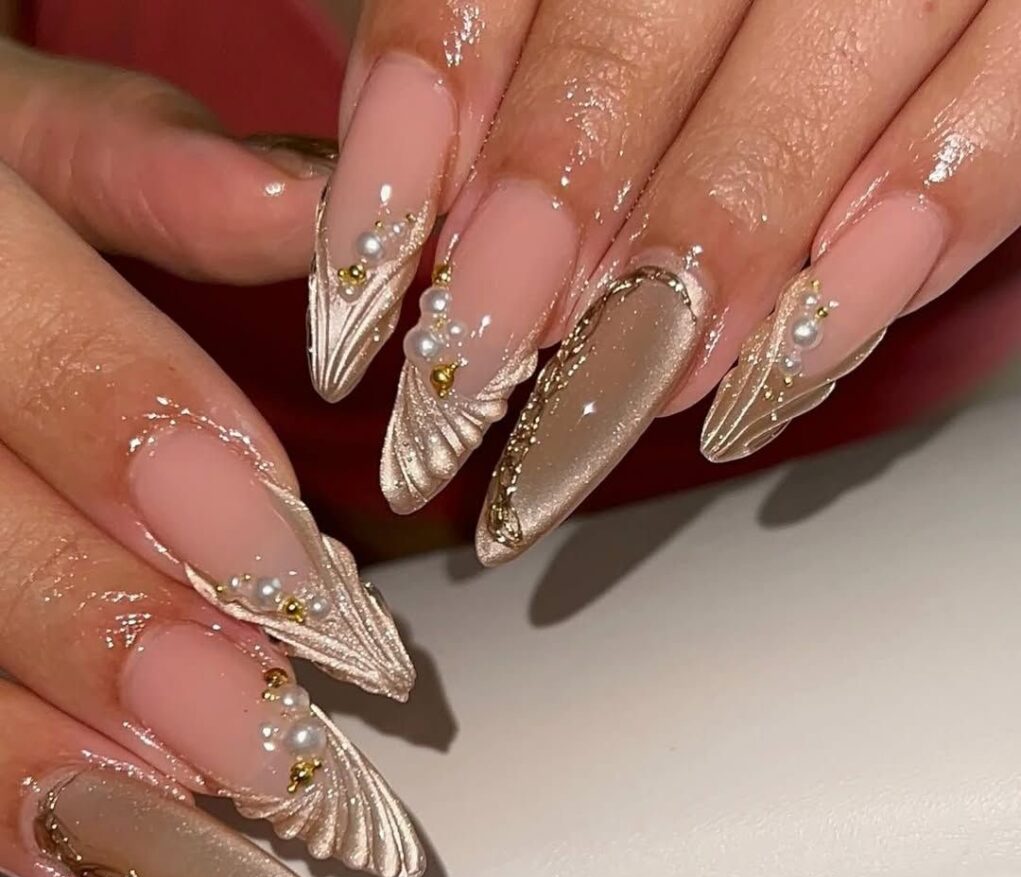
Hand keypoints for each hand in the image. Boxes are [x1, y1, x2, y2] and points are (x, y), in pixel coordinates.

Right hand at [0, 36, 421, 876]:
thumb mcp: (19, 134)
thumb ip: (149, 167)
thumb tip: (311, 209)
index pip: (59, 373)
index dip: (201, 501)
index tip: (324, 602)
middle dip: (144, 668)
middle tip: (290, 762)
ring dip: (68, 783)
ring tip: (217, 855)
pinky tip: (101, 867)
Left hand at [309, 0, 1019, 560]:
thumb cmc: (677, 8)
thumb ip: (458, 66)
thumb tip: (359, 207)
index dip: (415, 126)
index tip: (360, 286)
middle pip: (636, 32)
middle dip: (547, 211)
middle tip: (473, 368)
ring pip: (815, 76)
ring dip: (706, 249)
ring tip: (633, 385)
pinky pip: (1001, 116)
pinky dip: (905, 242)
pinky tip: (795, 356)